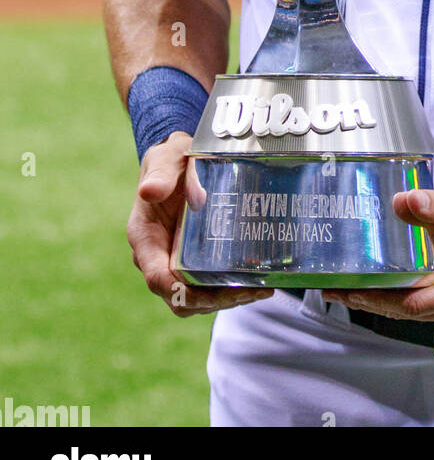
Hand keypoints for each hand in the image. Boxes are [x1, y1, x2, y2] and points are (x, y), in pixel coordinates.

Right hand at [127, 132, 272, 317]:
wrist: (181, 159)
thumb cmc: (171, 159)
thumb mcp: (165, 158)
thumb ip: (160, 173)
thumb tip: (149, 191)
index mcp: (146, 238)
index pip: (157, 278)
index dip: (181, 292)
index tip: (211, 293)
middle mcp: (158, 257)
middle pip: (180, 297)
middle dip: (214, 301)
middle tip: (251, 291)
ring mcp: (176, 262)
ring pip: (196, 297)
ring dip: (227, 299)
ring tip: (262, 288)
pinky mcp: (194, 260)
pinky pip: (209, 285)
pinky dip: (231, 288)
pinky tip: (259, 280)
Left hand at [323, 187, 433, 325]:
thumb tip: (404, 202)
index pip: (409, 304)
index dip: (376, 298)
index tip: (348, 290)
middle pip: (405, 311)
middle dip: (369, 300)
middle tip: (334, 289)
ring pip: (411, 309)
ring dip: (380, 299)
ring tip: (346, 287)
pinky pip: (420, 300)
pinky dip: (397, 293)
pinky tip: (377, 282)